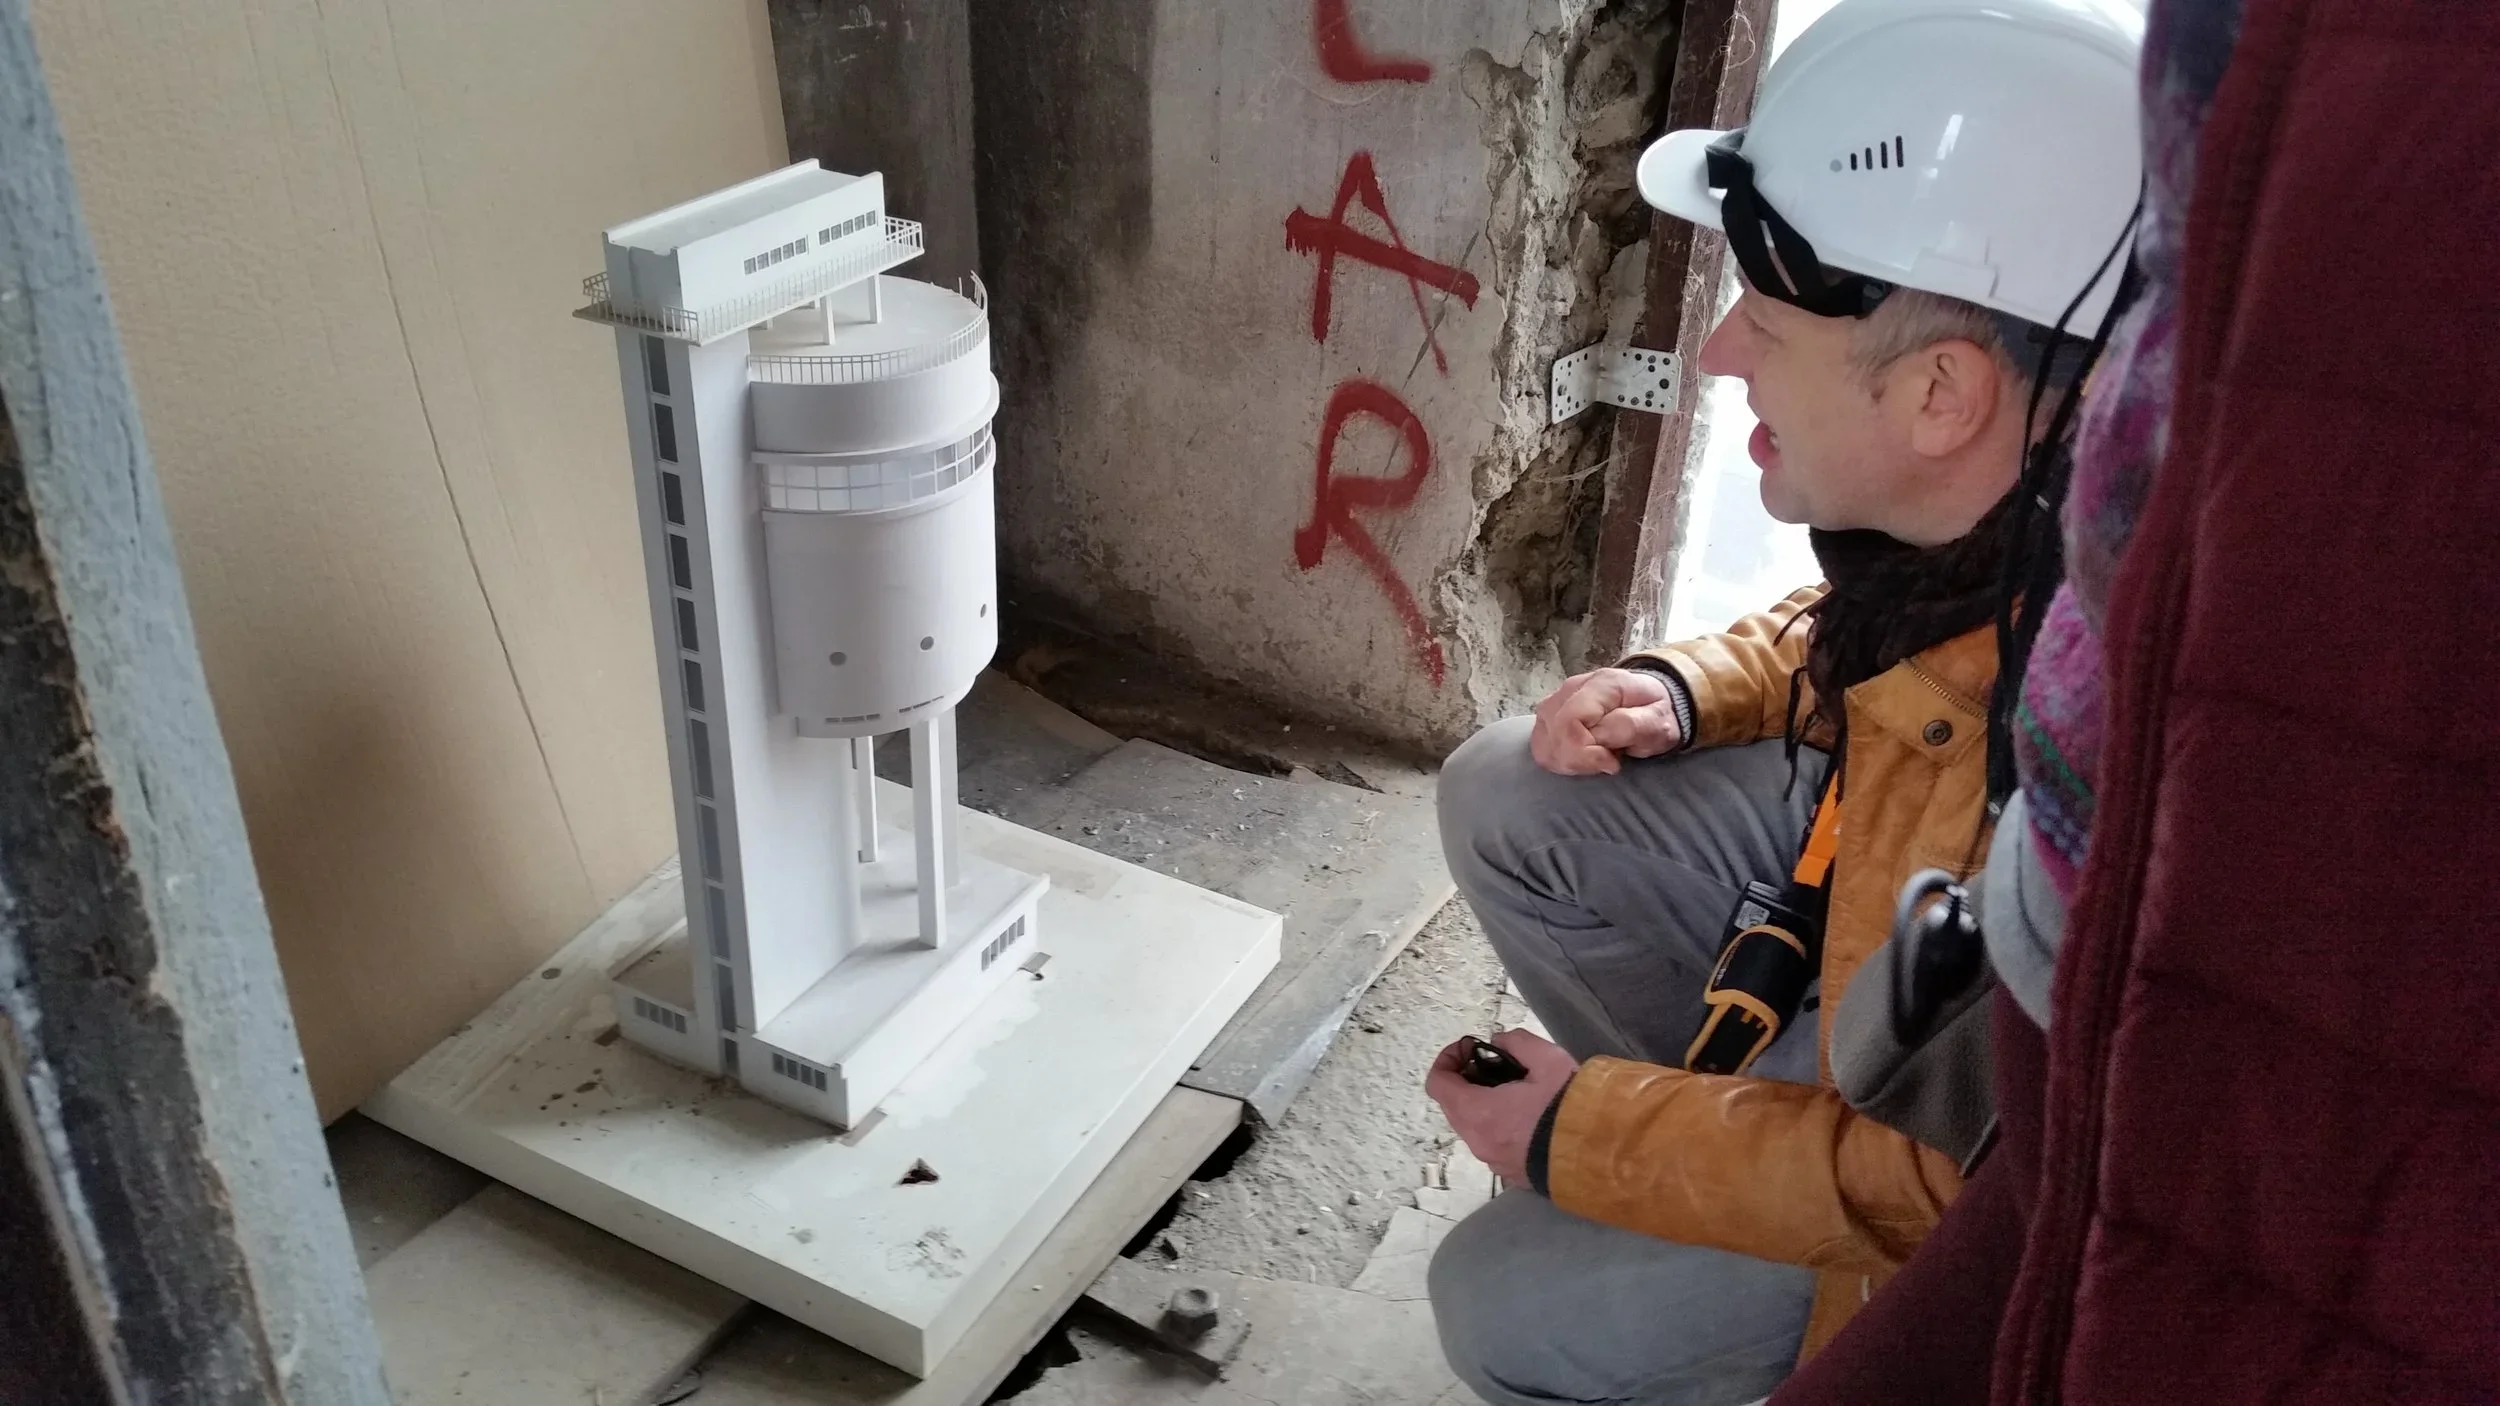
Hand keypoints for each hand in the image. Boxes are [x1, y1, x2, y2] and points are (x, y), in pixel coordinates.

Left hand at [1424, 1029, 1578, 1186]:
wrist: (1603, 1156)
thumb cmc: (1569, 1105)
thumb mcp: (1547, 1059)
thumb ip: (1516, 1042)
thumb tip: (1498, 1043)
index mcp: (1479, 1112)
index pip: (1438, 1083)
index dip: (1447, 1059)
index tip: (1471, 1048)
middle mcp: (1479, 1141)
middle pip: (1452, 1106)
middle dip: (1465, 1080)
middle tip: (1494, 1065)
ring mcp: (1494, 1162)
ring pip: (1471, 1127)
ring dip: (1480, 1105)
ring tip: (1514, 1090)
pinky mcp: (1511, 1174)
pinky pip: (1491, 1144)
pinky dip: (1496, 1126)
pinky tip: (1526, 1116)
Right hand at [1529, 668, 1683, 775]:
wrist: (1652, 700)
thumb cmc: (1656, 712)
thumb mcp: (1657, 721)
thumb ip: (1628, 726)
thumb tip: (1596, 742)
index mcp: (1601, 684)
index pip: (1569, 721)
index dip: (1585, 752)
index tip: (1612, 762)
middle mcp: (1571, 688)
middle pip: (1553, 734)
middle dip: (1579, 760)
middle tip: (1608, 759)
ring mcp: (1556, 700)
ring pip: (1543, 743)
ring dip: (1569, 761)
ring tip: (1598, 756)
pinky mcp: (1549, 715)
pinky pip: (1541, 745)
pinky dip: (1559, 758)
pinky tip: (1583, 757)